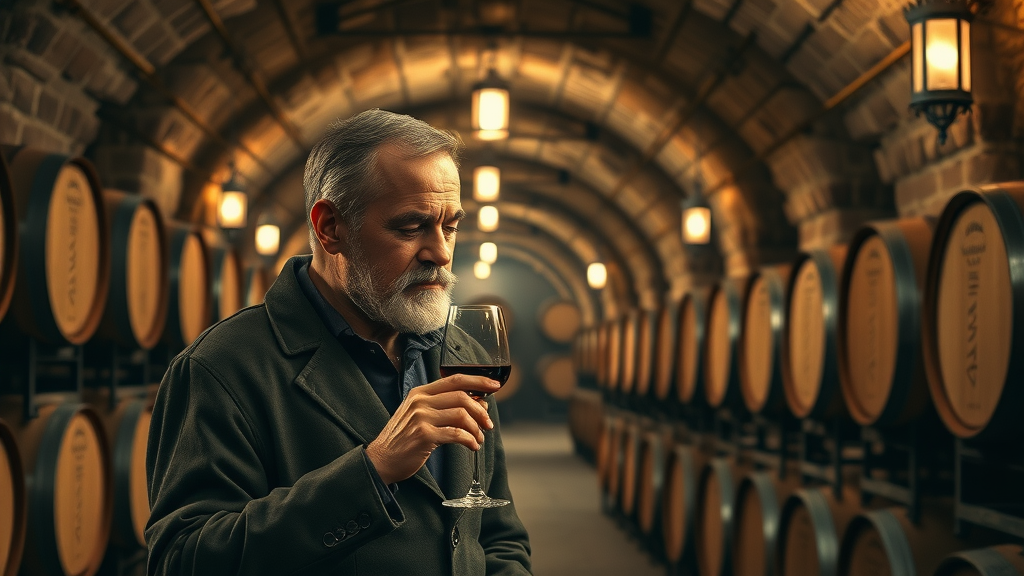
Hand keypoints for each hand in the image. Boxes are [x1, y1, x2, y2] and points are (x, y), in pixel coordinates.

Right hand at [365, 374, 498, 484]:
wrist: (381, 460)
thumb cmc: (404, 438)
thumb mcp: (419, 415)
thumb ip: (444, 407)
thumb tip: (479, 403)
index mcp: (420, 393)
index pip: (455, 379)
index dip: (478, 381)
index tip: (495, 385)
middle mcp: (420, 401)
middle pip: (462, 396)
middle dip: (481, 411)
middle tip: (488, 424)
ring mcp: (421, 418)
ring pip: (462, 415)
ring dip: (476, 428)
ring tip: (479, 439)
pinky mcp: (424, 436)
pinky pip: (456, 434)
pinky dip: (469, 440)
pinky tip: (472, 446)